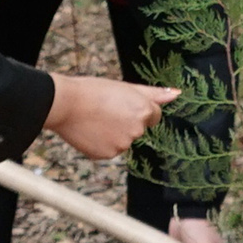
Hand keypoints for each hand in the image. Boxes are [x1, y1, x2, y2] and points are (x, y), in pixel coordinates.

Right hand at [44, 75, 181, 161]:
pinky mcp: (107, 155)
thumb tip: (177, 94)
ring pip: (123, 140)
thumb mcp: (126, 87)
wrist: (65, 104)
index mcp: (144, 111)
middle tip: (106, 110)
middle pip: (138, 129)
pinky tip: (91, 131)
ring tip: (96, 119)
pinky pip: (109, 150)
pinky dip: (101, 143)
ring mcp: (123, 145)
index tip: (123, 105)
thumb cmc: (94, 91)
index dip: (138, 109)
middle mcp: (137, 130)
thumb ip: (154, 93)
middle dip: (126, 122)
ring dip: (113, 133)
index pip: (154, 116)